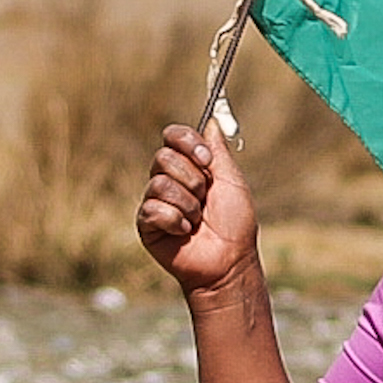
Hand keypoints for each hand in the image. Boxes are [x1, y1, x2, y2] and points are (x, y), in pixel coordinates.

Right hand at [138, 123, 259, 295]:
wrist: (228, 261)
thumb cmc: (235, 225)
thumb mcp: (232, 182)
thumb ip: (219, 152)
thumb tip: (211, 121)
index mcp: (189, 167)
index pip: (173, 137)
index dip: (186, 142)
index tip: (206, 159)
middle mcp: (169, 180)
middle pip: (163, 157)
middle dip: (192, 179)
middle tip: (205, 198)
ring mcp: (156, 202)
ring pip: (159, 183)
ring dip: (187, 204)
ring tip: (197, 221)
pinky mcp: (147, 224)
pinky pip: (154, 209)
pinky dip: (175, 221)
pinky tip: (185, 233)